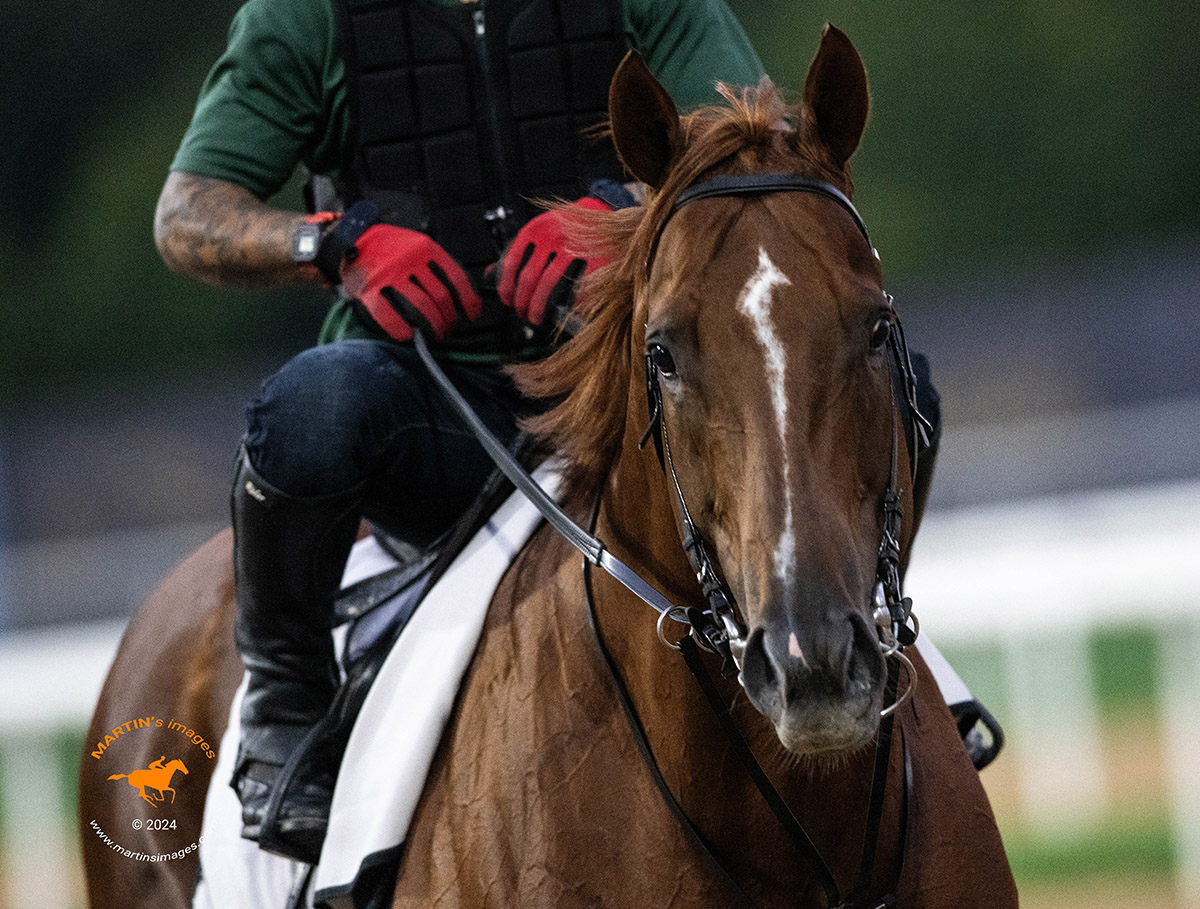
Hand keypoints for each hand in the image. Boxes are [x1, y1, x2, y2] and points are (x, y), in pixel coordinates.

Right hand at [340, 225, 480, 340]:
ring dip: (432, 327)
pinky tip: (409, 335)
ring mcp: (389, 277)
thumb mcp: (418, 246)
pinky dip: (403, 330)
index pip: (456, 278)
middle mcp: (409, 262)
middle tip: (449, 328)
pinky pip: (391, 316)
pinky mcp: (370, 291)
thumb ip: (436, 265)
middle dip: (449, 319)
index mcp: (425, 249)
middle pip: (440, 298)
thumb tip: (460, 295)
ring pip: (420, 309)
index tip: (472, 314)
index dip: (468, 300)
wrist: (352, 238)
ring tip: (435, 334)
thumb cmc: (390, 247)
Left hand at [495, 197, 612, 326]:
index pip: (512, 262)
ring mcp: (573, 247)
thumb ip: (520, 249)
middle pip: (529, 277)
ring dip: (538, 306)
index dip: (506, 286)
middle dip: (522, 302)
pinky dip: (566, 303)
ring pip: (548, 284)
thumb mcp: (542, 228)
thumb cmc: (570, 224)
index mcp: (537, 228)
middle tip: (522, 313)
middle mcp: (552, 235)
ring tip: (536, 317)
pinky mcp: (592, 257)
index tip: (507, 300)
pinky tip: (561, 311)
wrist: (605, 210)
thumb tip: (491, 273)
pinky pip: (574, 286)